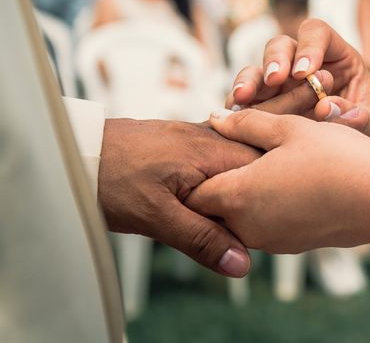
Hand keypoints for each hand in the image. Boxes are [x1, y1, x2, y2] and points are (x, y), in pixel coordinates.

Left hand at [98, 118, 260, 276]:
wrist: (72, 152)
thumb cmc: (108, 179)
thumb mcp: (155, 217)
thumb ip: (201, 238)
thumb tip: (241, 263)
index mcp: (207, 150)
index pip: (262, 165)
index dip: (269, 193)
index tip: (267, 219)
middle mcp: (205, 135)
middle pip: (251, 162)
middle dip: (254, 191)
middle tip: (249, 221)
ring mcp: (192, 134)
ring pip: (232, 160)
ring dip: (235, 185)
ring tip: (228, 212)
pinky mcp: (180, 139)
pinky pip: (214, 156)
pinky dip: (218, 176)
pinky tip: (208, 194)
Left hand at [185, 109, 369, 252]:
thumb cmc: (338, 158)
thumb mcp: (289, 129)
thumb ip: (245, 123)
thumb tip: (215, 118)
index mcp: (239, 196)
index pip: (193, 192)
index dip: (195, 169)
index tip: (205, 151)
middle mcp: (248, 228)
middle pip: (213, 207)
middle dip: (217, 180)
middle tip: (234, 149)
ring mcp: (271, 241)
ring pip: (238, 216)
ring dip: (243, 192)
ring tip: (265, 160)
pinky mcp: (292, 245)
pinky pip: (263, 224)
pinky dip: (265, 204)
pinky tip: (287, 180)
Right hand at [230, 19, 369, 149]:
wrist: (366, 160)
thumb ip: (357, 115)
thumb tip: (326, 108)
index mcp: (337, 57)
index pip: (317, 33)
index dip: (308, 45)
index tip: (306, 73)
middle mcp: (306, 65)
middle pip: (281, 46)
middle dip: (274, 61)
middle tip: (274, 80)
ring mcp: (284, 86)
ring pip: (258, 71)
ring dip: (248, 82)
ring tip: (242, 100)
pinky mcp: (268, 108)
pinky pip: (247, 101)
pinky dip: (239, 107)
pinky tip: (234, 118)